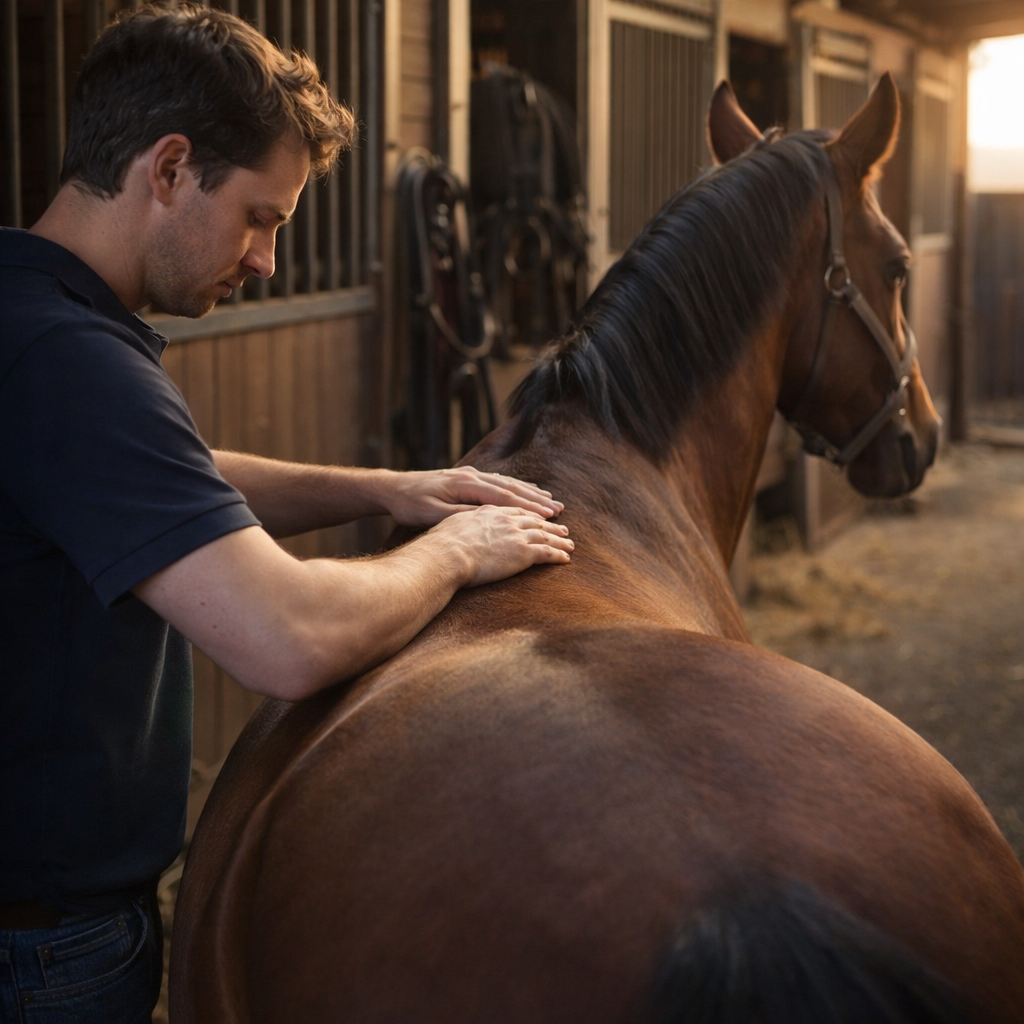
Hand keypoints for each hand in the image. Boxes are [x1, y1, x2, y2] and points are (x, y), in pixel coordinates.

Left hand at [385, 466, 563, 526]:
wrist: (392, 489)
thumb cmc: (410, 505)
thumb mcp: (432, 514)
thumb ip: (460, 515)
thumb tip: (488, 518)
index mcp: (464, 485)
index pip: (502, 497)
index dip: (527, 507)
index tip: (547, 517)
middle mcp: (470, 476)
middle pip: (510, 488)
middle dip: (535, 499)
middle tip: (558, 510)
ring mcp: (469, 475)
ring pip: (506, 483)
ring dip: (529, 492)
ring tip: (550, 500)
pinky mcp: (465, 478)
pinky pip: (497, 482)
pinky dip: (515, 488)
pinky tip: (525, 492)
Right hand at [428, 504, 572, 586]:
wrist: (445, 554)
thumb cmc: (438, 544)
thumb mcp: (447, 524)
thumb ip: (460, 523)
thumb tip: (459, 527)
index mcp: (487, 510)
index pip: (513, 507)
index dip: (527, 509)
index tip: (536, 512)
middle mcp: (504, 518)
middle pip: (532, 518)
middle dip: (548, 520)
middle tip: (560, 523)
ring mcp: (515, 533)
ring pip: (543, 534)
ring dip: (558, 538)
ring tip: (569, 543)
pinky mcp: (522, 551)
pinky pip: (547, 552)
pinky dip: (558, 554)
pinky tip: (566, 558)